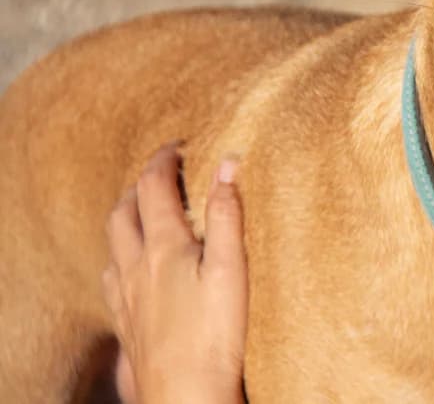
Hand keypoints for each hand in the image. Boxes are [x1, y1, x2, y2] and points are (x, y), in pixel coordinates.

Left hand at [103, 145, 247, 403]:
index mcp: (163, 248)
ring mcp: (125, 298)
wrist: (185, 396)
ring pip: (112, 245)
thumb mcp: (231, 267)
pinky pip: (111, 278)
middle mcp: (135, 267)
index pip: (153, 187)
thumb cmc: (214, 334)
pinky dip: (120, 258)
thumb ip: (227, 214)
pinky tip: (133, 270)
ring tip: (145, 214)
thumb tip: (228, 162)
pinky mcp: (125, 324)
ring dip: (125, 220)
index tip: (177, 145)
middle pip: (122, 212)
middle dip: (138, 186)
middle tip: (161, 174)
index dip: (163, 159)